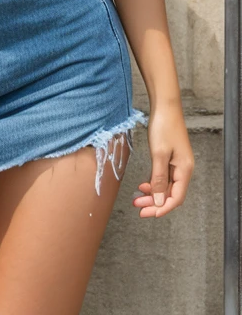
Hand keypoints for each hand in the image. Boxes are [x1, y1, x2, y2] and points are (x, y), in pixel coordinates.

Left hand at [132, 102, 193, 217]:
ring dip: (152, 194)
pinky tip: (143, 186)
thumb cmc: (164, 127)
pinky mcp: (169, 158)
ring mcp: (176, 164)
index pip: (175, 198)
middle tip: (138, 209)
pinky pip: (162, 177)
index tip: (148, 214)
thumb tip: (159, 200)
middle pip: (170, 194)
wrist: (165, 106)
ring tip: (137, 199)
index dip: (162, 208)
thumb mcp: (159, 154)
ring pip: (165, 186)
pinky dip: (153, 183)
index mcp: (184, 170)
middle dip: (154, 203)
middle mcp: (183, 169)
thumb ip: (158, 178)